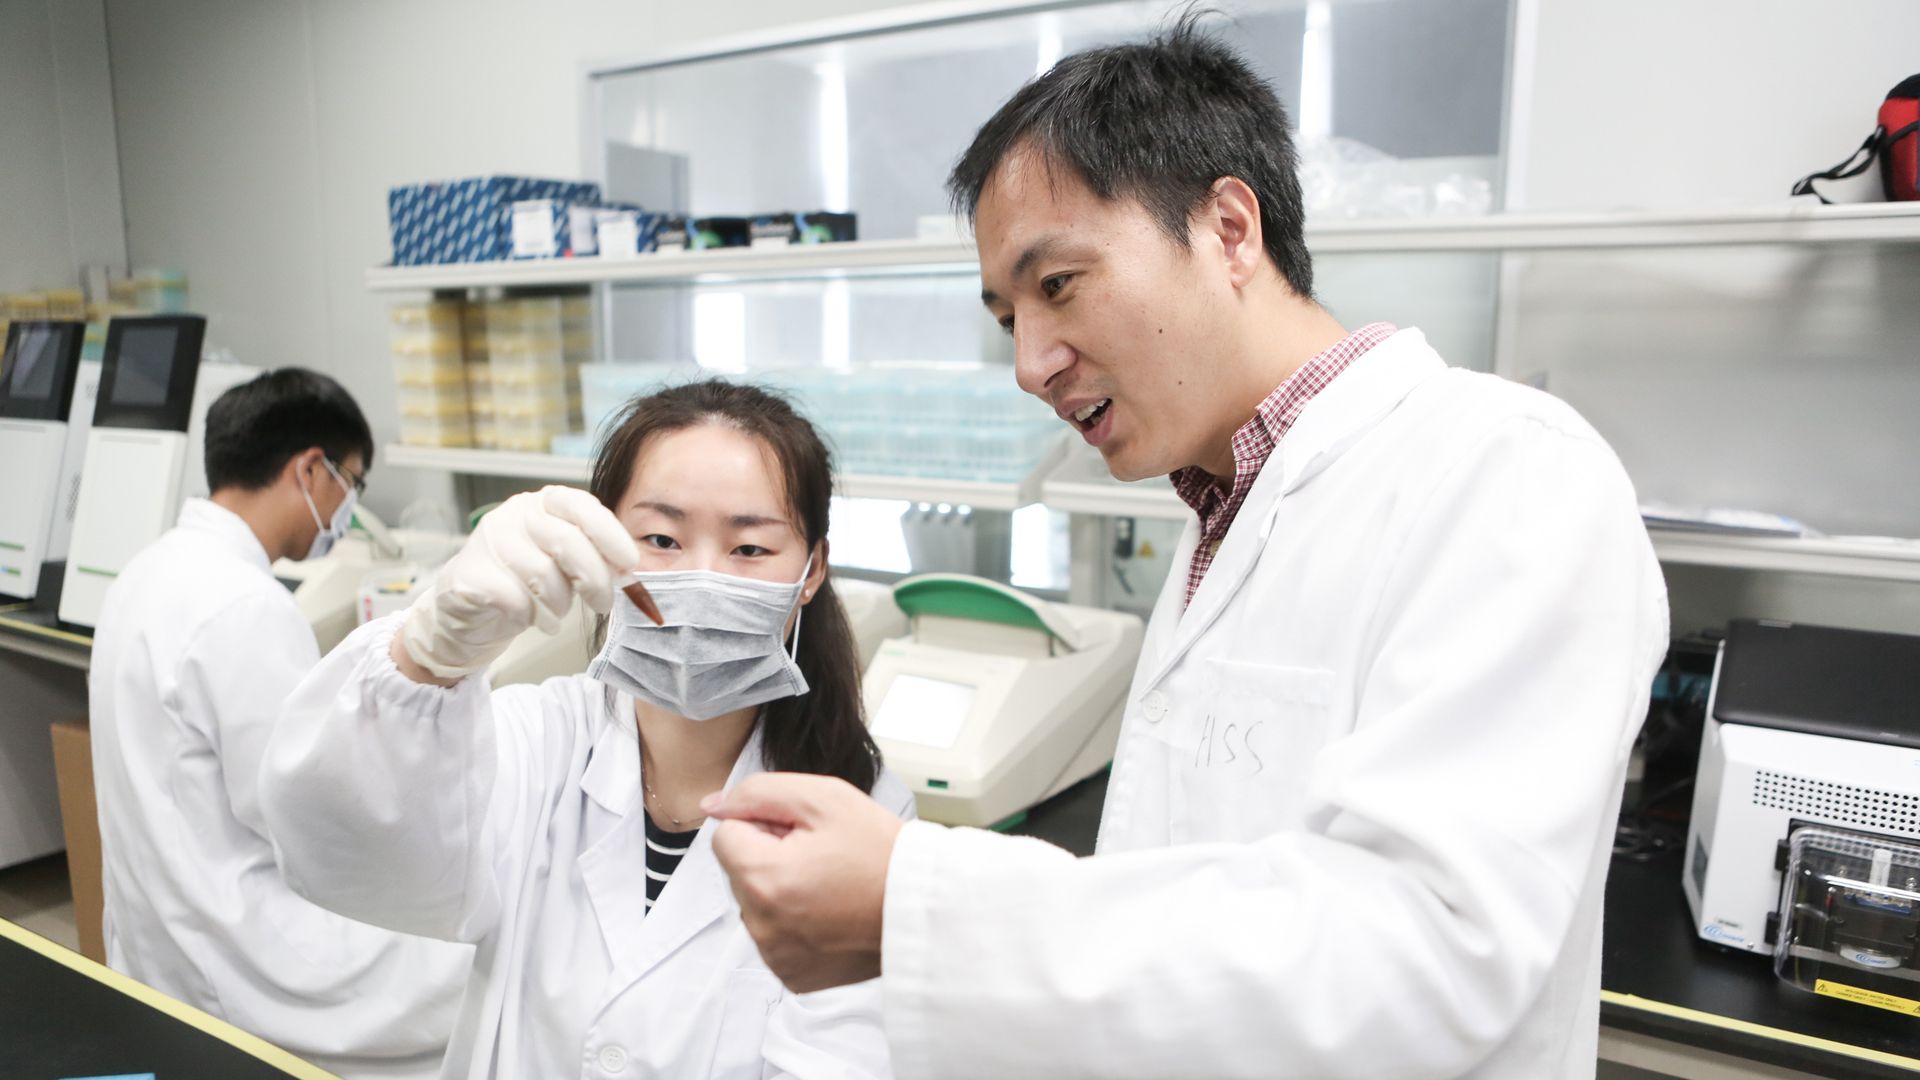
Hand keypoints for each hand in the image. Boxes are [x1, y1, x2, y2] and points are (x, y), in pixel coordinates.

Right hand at [399, 486, 639, 679]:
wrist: (468, 610)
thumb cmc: (526, 584)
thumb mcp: (564, 564)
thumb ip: (593, 557)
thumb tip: (628, 570)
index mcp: (543, 504)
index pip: (581, 506)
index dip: (610, 534)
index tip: (630, 563)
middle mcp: (514, 514)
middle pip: (566, 541)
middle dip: (594, 578)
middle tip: (603, 604)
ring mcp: (487, 541)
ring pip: (542, 575)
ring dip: (559, 603)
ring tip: (555, 613)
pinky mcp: (469, 574)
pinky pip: (517, 600)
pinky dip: (533, 617)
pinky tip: (532, 620)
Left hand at [705, 773, 904, 992]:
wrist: (924, 908)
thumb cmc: (881, 851)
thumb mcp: (824, 798)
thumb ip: (758, 792)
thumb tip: (714, 805)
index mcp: (762, 878)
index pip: (726, 835)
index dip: (764, 825)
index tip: (804, 834)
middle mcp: (762, 925)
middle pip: (740, 872)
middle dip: (770, 858)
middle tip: (823, 857)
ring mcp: (776, 956)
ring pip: (756, 905)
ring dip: (781, 891)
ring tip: (831, 886)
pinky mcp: (793, 976)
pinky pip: (775, 936)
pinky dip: (795, 923)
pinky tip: (831, 913)